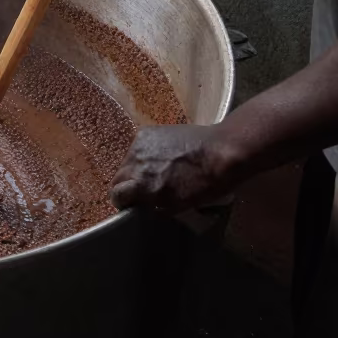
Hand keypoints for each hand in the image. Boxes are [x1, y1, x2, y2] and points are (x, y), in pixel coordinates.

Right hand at [108, 124, 245, 211]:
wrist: (221, 152)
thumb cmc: (207, 185)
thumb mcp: (179, 205)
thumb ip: (155, 204)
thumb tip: (145, 205)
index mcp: (143, 184)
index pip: (116, 194)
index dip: (123, 201)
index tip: (132, 204)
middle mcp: (135, 163)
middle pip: (118, 177)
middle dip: (128, 185)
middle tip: (144, 188)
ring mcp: (140, 145)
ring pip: (128, 161)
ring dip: (137, 168)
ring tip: (157, 169)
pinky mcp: (147, 132)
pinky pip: (138, 147)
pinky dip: (145, 154)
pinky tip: (163, 154)